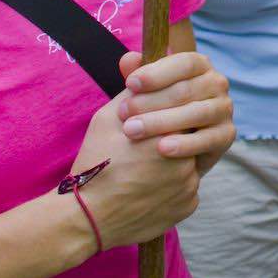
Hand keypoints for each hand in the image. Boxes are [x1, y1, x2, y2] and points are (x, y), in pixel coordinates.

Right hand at [67, 92, 202, 250]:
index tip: (152, 119)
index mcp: (169, 132)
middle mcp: (187, 158)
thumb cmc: (95, 163)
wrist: (87, 217)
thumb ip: (133, 91)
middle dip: (172, 135)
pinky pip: (184, 190)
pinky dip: (170, 188)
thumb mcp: (107, 120)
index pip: (184, 110)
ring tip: (144, 168)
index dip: (167, 112)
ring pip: (188, 163)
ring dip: (173, 162)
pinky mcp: (187, 206)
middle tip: (149, 145)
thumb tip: (137, 59)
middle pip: (189, 136)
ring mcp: (189, 185)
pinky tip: (146, 189)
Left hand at [116, 50, 235, 174]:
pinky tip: (161, 149)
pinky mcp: (227, 134)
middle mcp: (217, 83)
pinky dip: (184, 144)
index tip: (130, 84)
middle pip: (185, 90)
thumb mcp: (147, 91)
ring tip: (133, 131)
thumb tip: (128, 59)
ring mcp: (224, 109)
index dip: (157, 73)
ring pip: (195, 113)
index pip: (184, 63)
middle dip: (150, 102)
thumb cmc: (160, 109)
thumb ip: (138, 75)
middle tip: (122, 114)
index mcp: (200, 65)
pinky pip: (207, 139)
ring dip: (162, 122)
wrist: (177, 147)